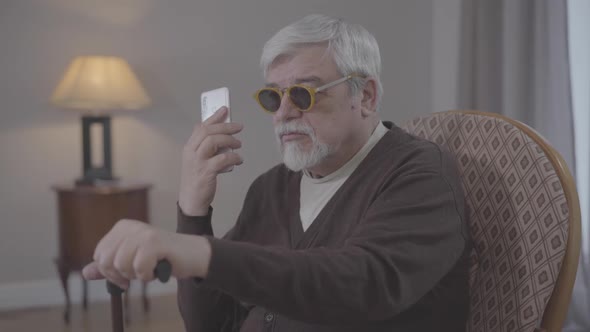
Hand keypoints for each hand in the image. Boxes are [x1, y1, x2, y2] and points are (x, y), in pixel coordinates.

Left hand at [82, 219, 211, 288]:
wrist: (192, 255)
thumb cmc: (162, 258)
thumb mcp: (131, 261)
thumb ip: (109, 267)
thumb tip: (86, 272)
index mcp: (121, 227)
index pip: (99, 256)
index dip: (111, 272)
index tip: (127, 276)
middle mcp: (130, 226)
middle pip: (106, 261)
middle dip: (121, 275)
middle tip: (138, 274)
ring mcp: (142, 232)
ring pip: (121, 265)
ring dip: (137, 275)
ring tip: (150, 268)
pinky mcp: (154, 241)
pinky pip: (139, 268)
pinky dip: (149, 276)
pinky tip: (159, 269)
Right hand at [179, 107, 242, 215]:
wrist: (191, 201)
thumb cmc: (197, 179)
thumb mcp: (196, 160)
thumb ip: (203, 147)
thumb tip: (216, 133)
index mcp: (189, 148)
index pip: (200, 127)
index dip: (214, 117)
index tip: (225, 110)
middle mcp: (191, 152)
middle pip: (207, 131)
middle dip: (225, 126)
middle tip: (238, 127)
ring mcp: (197, 162)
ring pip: (212, 141)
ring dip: (228, 140)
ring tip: (238, 144)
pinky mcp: (206, 173)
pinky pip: (222, 159)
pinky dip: (233, 157)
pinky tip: (239, 159)